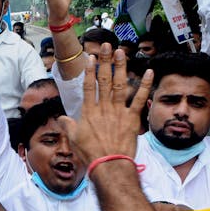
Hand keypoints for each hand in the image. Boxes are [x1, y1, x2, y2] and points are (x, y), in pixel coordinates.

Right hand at [56, 44, 153, 165]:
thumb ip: (67, 125)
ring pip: (121, 84)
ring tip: (121, 52)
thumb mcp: (73, 138)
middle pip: (105, 80)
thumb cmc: (90, 153)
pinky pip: (139, 99)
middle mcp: (104, 107)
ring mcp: (119, 111)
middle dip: (105, 61)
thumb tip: (61, 118)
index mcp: (89, 111)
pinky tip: (149, 73)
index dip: (89, 70)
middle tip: (106, 46)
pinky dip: (145, 86)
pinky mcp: (132, 119)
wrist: (108, 164)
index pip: (88, 86)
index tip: (91, 57)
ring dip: (121, 67)